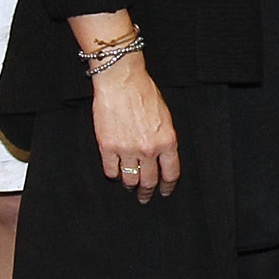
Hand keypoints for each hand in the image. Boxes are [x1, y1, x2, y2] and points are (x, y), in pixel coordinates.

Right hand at [89, 60, 177, 201]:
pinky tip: (115, 171)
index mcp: (167, 141)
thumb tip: (162, 157)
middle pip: (149, 181)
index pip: (171, 174)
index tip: (164, 192)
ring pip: (130, 180)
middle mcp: (149, 149)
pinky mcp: (108, 147)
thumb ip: (164, 139)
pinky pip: (111, 171)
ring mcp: (127, 150)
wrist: (121, 81)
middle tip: (145, 196)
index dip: (168, 186)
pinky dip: (113, 174)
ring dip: (130, 185)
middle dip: (147, 192)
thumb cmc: (143, 93)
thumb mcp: (165, 117)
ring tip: (129, 185)